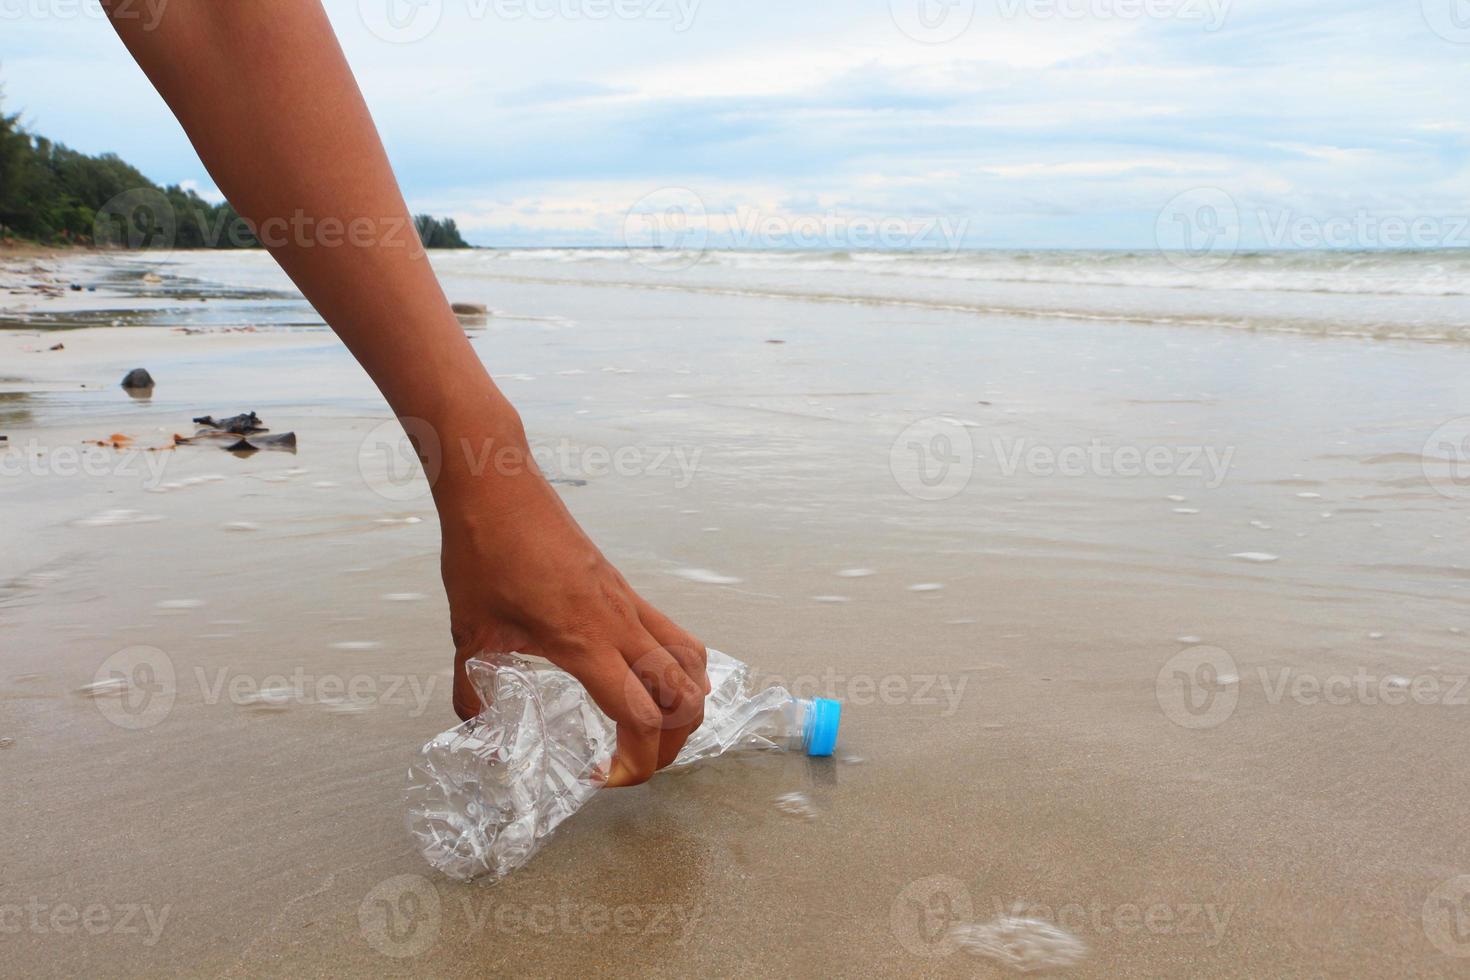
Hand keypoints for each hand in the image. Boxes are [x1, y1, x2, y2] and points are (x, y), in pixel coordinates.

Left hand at [436, 429, 708, 787]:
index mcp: (585, 642)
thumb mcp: (469, 634)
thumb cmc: (484, 553)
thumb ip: (472, 693)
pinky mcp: (627, 591)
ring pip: (693, 665)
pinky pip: (677, 636)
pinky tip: (651, 683)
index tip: (602, 776)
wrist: (499, 489)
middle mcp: (621, 624)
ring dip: (687, 707)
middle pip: (686, 700)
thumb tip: (477, 735)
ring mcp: (630, 604)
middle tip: (631, 764)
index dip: (635, 762)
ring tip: (653, 731)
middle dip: (670, 747)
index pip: (642, 717)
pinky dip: (682, 670)